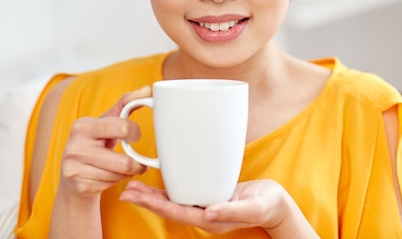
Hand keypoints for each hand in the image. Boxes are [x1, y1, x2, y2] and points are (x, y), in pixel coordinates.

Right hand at [58, 86, 151, 199]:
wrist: (72, 175)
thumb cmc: (93, 143)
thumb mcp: (106, 122)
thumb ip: (125, 105)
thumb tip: (146, 90)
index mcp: (82, 126)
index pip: (122, 127)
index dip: (135, 133)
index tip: (135, 136)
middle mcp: (75, 147)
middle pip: (124, 161)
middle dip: (137, 162)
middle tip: (139, 161)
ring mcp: (75, 168)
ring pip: (120, 174)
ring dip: (128, 173)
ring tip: (125, 168)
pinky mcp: (80, 186)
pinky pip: (112, 185)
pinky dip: (117, 181)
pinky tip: (111, 176)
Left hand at [119, 179, 291, 234]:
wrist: (275, 204)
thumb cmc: (266, 205)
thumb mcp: (253, 207)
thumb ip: (231, 210)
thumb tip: (209, 212)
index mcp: (210, 218)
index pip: (176, 212)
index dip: (155, 205)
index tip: (136, 196)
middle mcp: (204, 213)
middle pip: (169, 207)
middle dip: (146, 200)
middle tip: (126, 190)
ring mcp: (205, 205)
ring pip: (173, 201)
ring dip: (152, 195)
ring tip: (133, 187)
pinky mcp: (208, 195)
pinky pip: (183, 194)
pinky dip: (168, 189)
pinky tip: (158, 182)